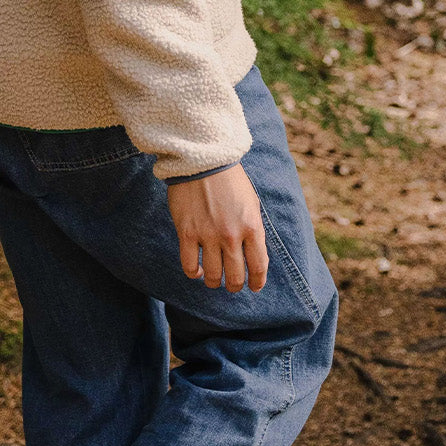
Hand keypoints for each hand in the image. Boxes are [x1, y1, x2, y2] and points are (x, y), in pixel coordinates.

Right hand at [166, 164, 268, 292]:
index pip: (258, 267)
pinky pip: (190, 266)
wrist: (203, 159)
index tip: (253, 286)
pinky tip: (198, 271)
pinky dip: (195, 273)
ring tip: (214, 279)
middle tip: (233, 284)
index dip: (257, 282)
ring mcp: (208, 235)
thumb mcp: (251, 204)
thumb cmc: (230, 180)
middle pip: (236, 277)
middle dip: (236, 285)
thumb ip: (253, 231)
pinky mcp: (187, 232)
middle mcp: (231, 235)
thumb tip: (252, 256)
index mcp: (252, 227)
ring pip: (214, 276)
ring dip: (215, 282)